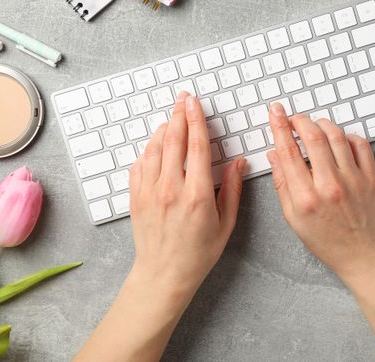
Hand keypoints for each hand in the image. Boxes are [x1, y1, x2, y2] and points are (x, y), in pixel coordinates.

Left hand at [128, 92, 245, 301]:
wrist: (164, 275)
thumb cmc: (198, 253)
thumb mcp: (225, 224)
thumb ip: (232, 190)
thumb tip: (238, 162)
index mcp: (197, 195)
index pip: (196, 147)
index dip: (196, 120)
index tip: (195, 103)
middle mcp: (170, 190)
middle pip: (173, 141)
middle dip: (179, 115)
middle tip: (183, 99)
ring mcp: (150, 193)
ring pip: (154, 149)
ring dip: (163, 130)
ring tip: (172, 119)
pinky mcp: (136, 198)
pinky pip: (139, 165)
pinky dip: (148, 150)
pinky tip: (155, 146)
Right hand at [266, 103, 374, 280]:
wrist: (361, 252)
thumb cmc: (325, 238)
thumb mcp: (292, 217)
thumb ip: (282, 183)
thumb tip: (274, 154)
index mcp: (306, 197)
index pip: (288, 151)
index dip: (279, 126)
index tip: (276, 112)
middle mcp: (330, 185)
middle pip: (313, 136)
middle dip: (300, 120)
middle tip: (294, 118)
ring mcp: (353, 179)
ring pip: (336, 135)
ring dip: (321, 124)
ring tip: (314, 126)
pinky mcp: (370, 177)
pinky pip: (359, 143)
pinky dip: (346, 135)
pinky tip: (338, 140)